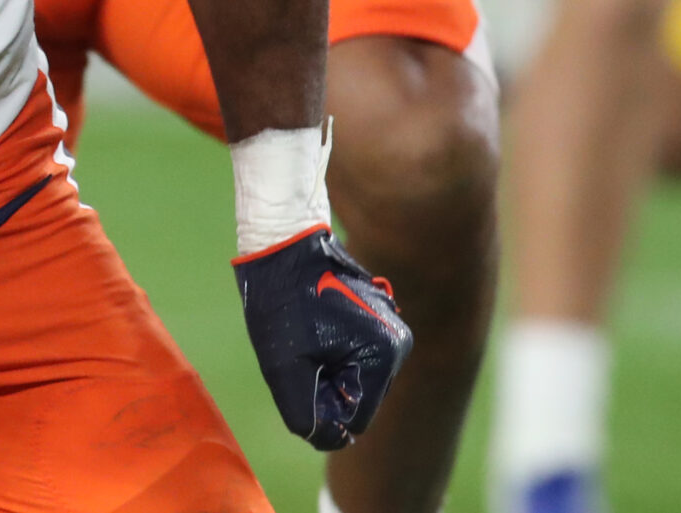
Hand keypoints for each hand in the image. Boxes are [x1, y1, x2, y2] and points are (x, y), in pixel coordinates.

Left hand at [235, 226, 412, 450]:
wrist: (284, 242)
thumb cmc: (282, 301)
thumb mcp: (284, 367)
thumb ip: (304, 414)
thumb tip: (328, 438)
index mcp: (382, 354)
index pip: (356, 419)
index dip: (322, 411)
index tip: (299, 377)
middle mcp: (398, 343)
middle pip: (361, 400)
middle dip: (327, 388)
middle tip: (300, 353)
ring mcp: (392, 328)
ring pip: (359, 380)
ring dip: (330, 372)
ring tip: (307, 339)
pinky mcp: (380, 319)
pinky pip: (359, 357)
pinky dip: (334, 355)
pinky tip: (314, 330)